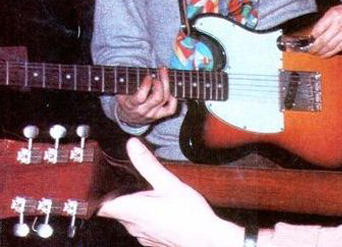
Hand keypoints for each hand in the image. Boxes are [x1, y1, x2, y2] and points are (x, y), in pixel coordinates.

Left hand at [99, 138, 243, 246]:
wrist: (205, 240)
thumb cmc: (189, 214)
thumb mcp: (169, 183)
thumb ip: (147, 164)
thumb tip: (132, 145)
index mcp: (131, 210)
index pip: (99, 205)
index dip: (94, 193)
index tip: (97, 179)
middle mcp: (132, 225)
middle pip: (114, 208)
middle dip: (118, 193)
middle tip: (126, 175)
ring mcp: (141, 234)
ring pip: (127, 216)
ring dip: (132, 203)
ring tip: (144, 188)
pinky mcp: (150, 239)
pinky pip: (139, 224)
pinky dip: (143, 213)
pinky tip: (158, 205)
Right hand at [116, 67, 177, 125]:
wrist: (129, 117)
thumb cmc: (126, 100)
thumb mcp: (121, 92)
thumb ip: (126, 82)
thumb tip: (129, 68)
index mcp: (131, 105)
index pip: (140, 97)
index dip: (146, 85)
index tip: (148, 76)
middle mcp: (143, 111)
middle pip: (157, 97)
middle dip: (160, 83)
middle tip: (158, 73)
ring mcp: (153, 114)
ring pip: (165, 99)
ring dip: (166, 84)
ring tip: (164, 73)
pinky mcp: (160, 115)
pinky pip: (171, 108)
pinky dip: (173, 97)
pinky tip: (169, 88)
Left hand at [309, 0, 341, 57]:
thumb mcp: (335, 10)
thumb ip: (325, 21)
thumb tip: (314, 34)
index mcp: (333, 14)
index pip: (318, 29)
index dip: (311, 38)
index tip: (308, 41)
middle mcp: (340, 22)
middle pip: (323, 40)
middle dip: (315, 48)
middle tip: (310, 51)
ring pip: (331, 46)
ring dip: (322, 52)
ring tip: (317, 54)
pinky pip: (339, 48)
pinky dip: (331, 53)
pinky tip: (326, 54)